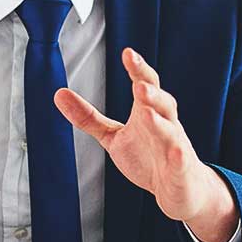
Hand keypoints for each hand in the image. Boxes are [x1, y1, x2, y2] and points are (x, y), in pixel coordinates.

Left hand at [55, 48, 237, 241]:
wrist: (180, 189)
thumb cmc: (149, 157)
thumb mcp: (114, 137)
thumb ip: (89, 117)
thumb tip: (58, 94)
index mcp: (149, 112)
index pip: (146, 85)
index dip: (138, 69)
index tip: (128, 53)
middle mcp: (166, 124)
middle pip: (163, 103)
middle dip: (152, 94)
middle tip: (138, 86)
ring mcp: (176, 146)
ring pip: (171, 130)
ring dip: (160, 122)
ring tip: (147, 114)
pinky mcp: (182, 170)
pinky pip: (181, 161)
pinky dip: (179, 156)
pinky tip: (175, 151)